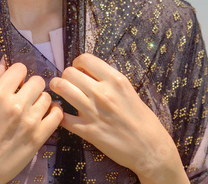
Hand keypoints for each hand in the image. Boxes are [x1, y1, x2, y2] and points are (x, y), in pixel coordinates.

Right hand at [0, 61, 62, 183]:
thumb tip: (4, 62)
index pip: (19, 69)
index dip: (18, 75)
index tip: (16, 83)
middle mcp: (15, 106)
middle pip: (37, 81)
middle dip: (31, 86)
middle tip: (25, 96)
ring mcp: (29, 122)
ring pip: (47, 97)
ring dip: (40, 100)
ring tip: (32, 109)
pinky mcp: (39, 137)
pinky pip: (57, 115)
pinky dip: (53, 113)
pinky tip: (44, 115)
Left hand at [50, 54, 188, 183]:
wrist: (149, 148)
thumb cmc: (141, 118)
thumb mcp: (128, 89)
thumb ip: (108, 79)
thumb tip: (89, 71)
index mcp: (115, 79)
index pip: (85, 59)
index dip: (77, 63)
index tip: (78, 70)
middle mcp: (102, 92)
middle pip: (69, 72)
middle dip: (66, 75)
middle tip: (69, 82)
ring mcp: (93, 111)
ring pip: (62, 88)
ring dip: (57, 88)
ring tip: (59, 91)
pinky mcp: (87, 131)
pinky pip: (63, 117)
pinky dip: (59, 114)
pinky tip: (63, 113)